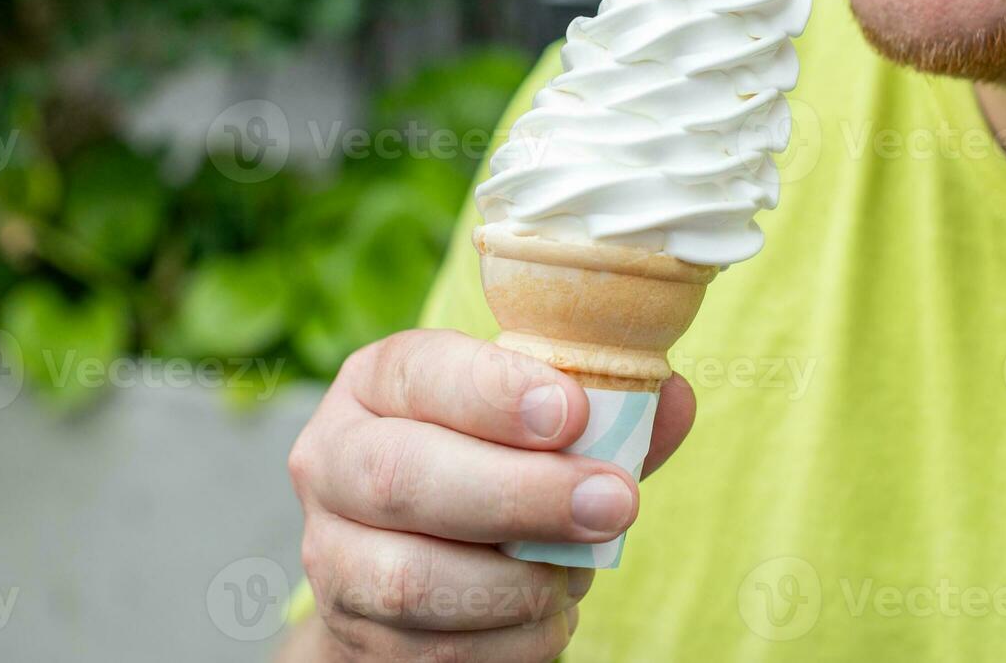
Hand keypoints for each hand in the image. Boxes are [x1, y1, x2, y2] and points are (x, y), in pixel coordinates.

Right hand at [284, 329, 696, 660]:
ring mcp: (331, 554)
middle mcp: (333, 461)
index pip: (420, 371)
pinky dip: (512, 638)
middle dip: (519, 493)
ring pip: (412, 578)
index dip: (494, 391)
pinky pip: (434, 651)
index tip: (573, 411)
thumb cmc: (488, 466)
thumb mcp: (534, 425)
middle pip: (402, 477)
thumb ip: (602, 414)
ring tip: (578, 568)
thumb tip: (673, 398)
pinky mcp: (350, 633)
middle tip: (612, 502)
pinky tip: (547, 610)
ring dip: (519, 581)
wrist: (415, 560)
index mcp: (375, 383)